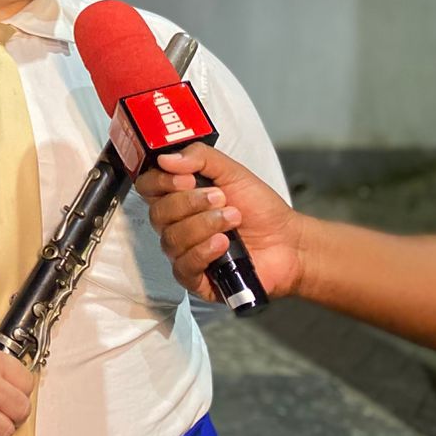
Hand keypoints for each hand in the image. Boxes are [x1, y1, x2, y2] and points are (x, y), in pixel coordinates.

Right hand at [135, 143, 306, 301]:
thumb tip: (166, 158)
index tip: (187, 178)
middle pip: (158, 213)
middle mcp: (176, 224)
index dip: (161, 182)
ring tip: (233, 219)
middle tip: (221, 199)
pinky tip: (223, 244)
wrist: (289, 242)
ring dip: (204, 225)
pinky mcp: (195, 277)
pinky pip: (183, 266)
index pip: (147, 187)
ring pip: (172, 239)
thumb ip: (200, 157)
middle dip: (190, 203)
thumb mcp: (233, 172)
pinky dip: (203, 251)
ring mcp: (183, 251)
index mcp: (178, 197)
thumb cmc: (260, 210)